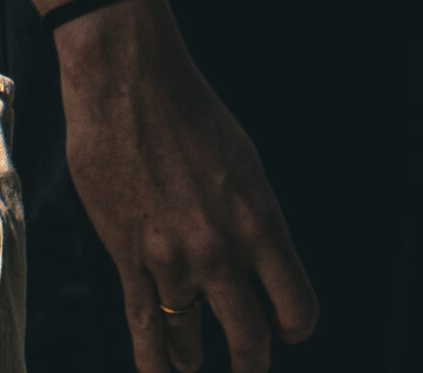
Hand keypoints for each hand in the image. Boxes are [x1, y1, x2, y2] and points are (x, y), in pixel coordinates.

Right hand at [55, 0, 317, 372]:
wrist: (126, 78)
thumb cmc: (187, 109)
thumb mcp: (244, 162)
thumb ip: (252, 220)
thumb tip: (253, 264)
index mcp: (259, 222)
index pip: (297, 308)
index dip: (293, 325)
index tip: (284, 328)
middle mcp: (220, 250)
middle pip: (249, 339)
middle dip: (251, 363)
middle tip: (249, 367)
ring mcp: (171, 258)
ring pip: (190, 338)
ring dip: (194, 361)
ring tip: (195, 367)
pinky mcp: (127, 254)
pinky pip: (143, 325)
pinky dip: (152, 359)